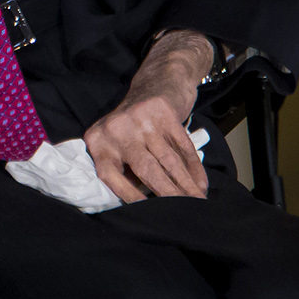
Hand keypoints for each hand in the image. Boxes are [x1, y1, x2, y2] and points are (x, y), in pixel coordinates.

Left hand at [82, 29, 212, 201]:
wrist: (157, 82)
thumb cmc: (135, 124)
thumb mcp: (119, 142)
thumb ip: (124, 168)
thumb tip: (142, 205)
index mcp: (98, 140)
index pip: (109, 175)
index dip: (129, 196)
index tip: (147, 215)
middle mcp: (116, 129)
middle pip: (144, 170)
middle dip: (166, 194)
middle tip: (182, 214)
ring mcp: (141, 119)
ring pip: (167, 160)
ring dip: (185, 184)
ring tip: (197, 202)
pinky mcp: (163, 112)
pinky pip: (182, 146)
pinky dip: (194, 167)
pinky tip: (201, 183)